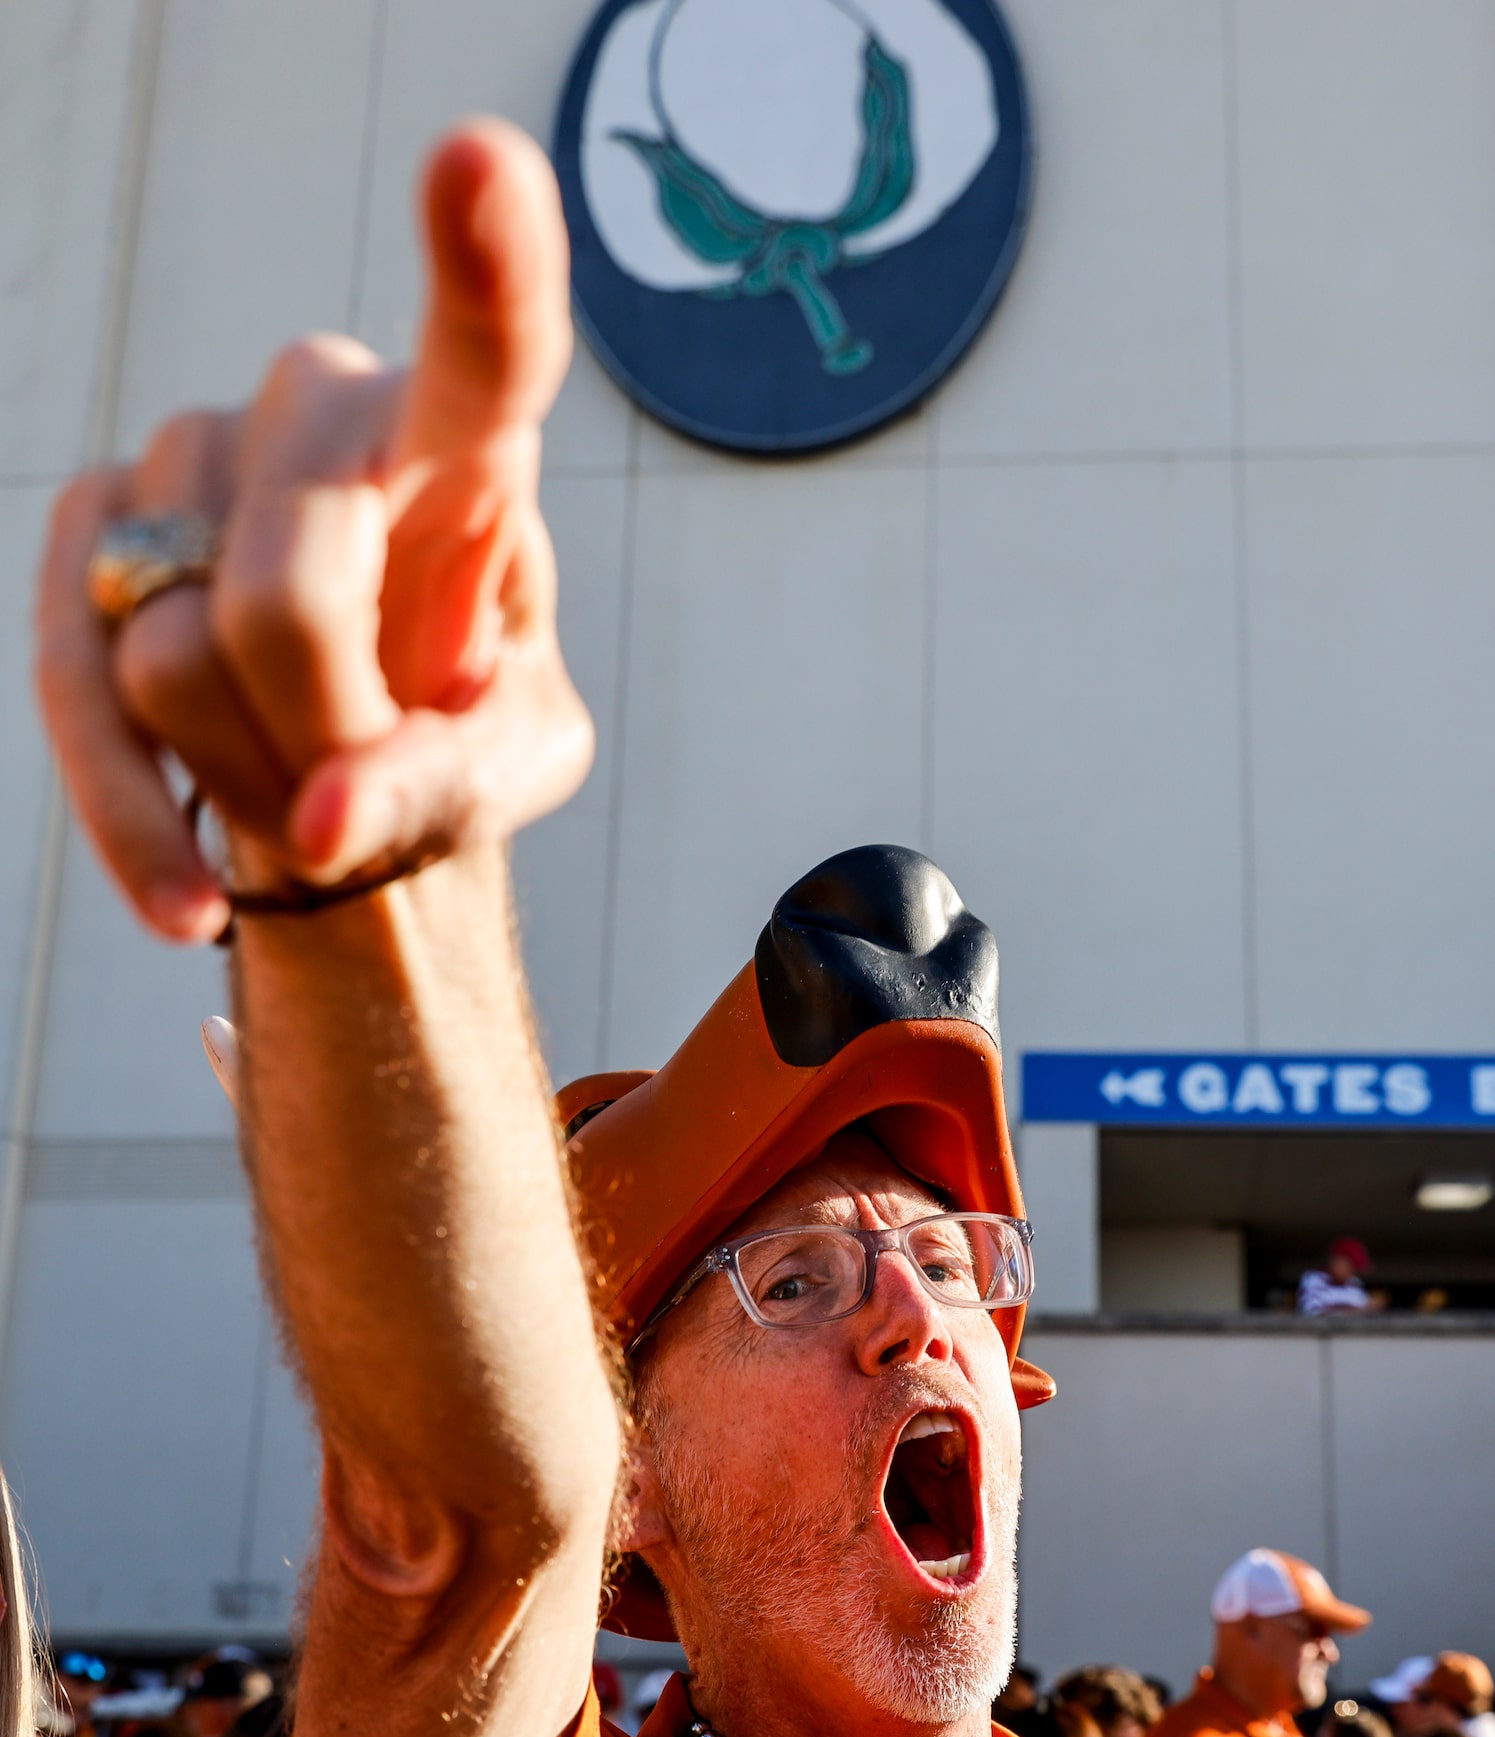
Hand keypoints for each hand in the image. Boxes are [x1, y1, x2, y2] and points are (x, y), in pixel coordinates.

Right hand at [35, 120, 592, 942]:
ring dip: (246, 775)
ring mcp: (190, 453)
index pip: (487, 357)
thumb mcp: (501, 770)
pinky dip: (136, 818)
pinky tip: (189, 900)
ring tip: (300, 789)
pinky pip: (76, 684)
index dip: (488, 269)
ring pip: (178, 657)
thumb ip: (440, 785)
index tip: (485, 164)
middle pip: (292, 592)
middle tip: (360, 789)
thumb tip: (318, 822)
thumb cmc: (452, 737)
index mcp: (466, 455)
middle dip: (323, 736)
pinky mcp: (88, 527)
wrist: (344, 760)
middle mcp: (320, 414)